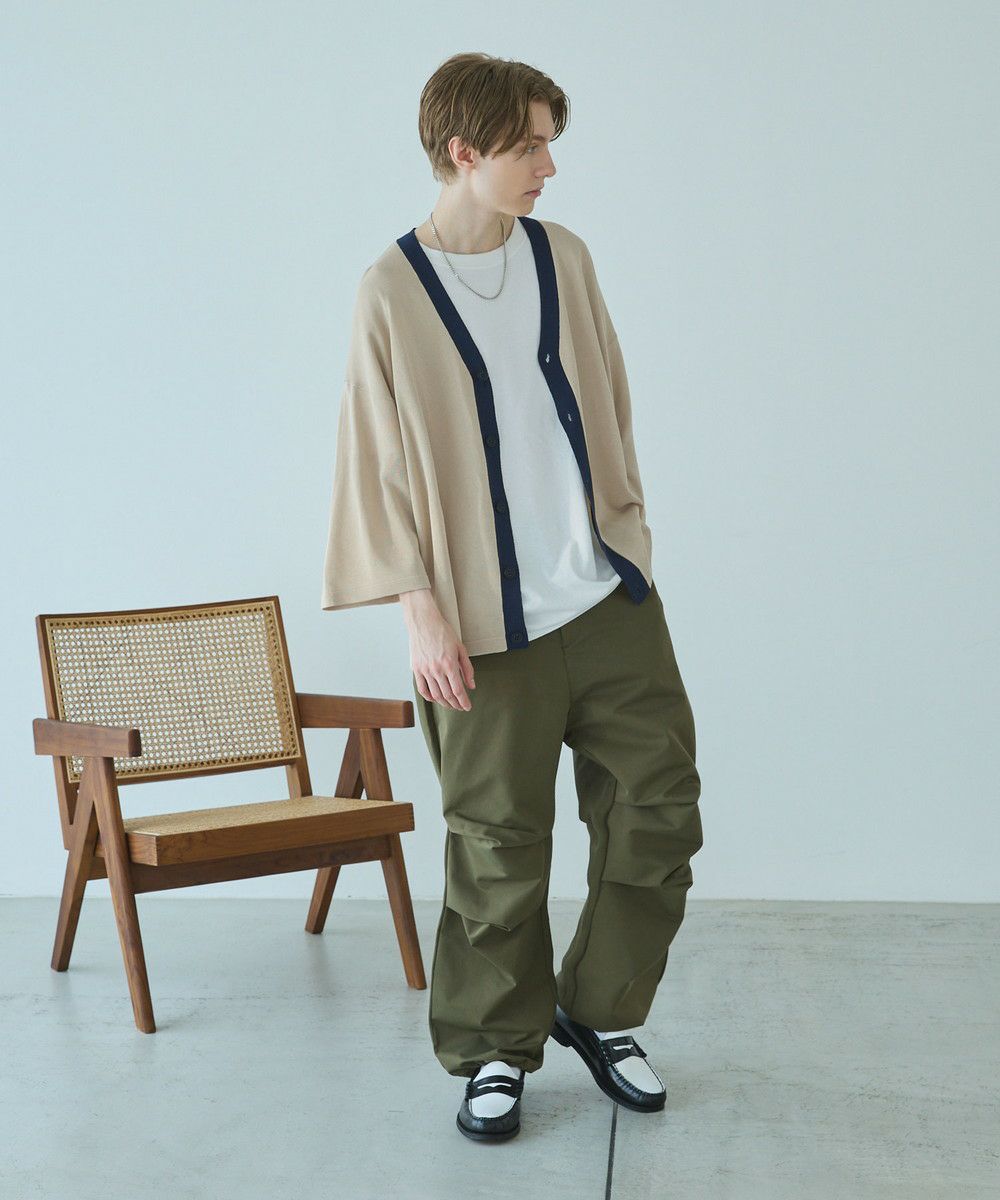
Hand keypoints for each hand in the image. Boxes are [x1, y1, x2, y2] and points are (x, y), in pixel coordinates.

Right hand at [400, 589, 475, 709]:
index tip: (467, 707)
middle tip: (460, 707)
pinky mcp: (416, 669)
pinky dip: (429, 697)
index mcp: (449, 664)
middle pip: (447, 695)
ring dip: (444, 703)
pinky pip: (422, 688)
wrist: (424, 622)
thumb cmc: (443, 632)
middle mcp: (436, 669)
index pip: (458, 690)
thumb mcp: (460, 648)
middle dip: (455, 704)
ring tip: (450, 705)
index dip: (464, 702)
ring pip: (435, 694)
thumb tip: (471, 686)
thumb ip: (467, 668)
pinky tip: (435, 698)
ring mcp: (424, 670)